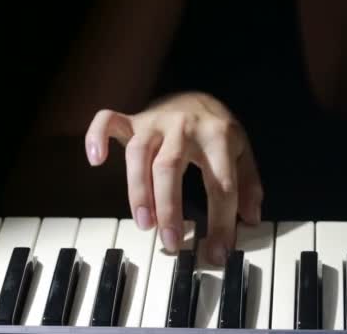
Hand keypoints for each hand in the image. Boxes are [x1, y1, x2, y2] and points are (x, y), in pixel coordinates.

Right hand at [85, 92, 262, 264]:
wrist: (198, 95)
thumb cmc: (218, 130)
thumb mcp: (242, 152)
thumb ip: (248, 185)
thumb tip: (250, 220)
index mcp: (218, 136)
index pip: (220, 184)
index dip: (220, 222)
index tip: (217, 252)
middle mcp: (184, 127)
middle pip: (170, 167)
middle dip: (169, 208)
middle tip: (170, 242)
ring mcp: (156, 121)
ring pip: (138, 153)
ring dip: (137, 190)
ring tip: (144, 223)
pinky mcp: (134, 119)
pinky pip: (107, 121)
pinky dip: (96, 137)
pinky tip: (96, 160)